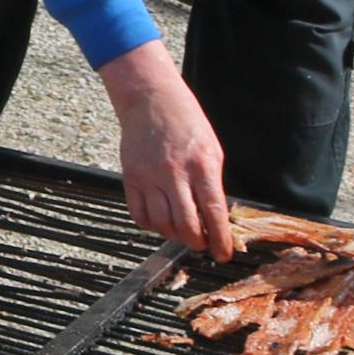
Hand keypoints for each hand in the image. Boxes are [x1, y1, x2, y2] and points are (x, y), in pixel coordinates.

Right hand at [93, 41, 233, 258]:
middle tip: (201, 242)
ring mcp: (149, 176)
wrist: (150, 100)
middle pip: (186, 225)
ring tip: (181, 229)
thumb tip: (213, 218)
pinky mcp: (130, 178)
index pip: (213, 213)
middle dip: (197, 242)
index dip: (220, 239)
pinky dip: (152, 225)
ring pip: (162, 224)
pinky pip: (140, 215)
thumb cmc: (186, 123)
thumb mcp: (211, 150)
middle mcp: (174, 173)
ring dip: (175, 235)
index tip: (223, 254)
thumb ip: (212, 183)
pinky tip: (161, 219)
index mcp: (202, 165)